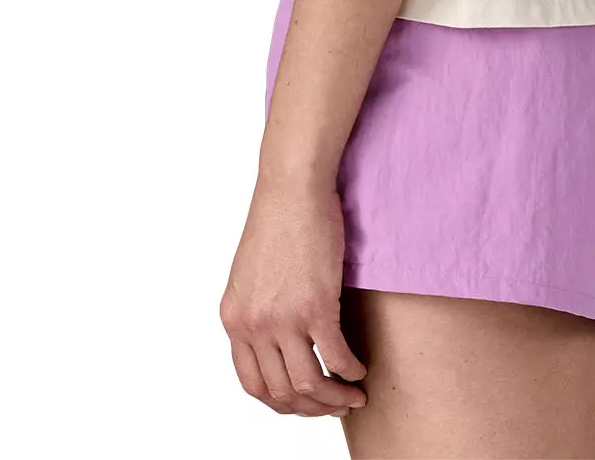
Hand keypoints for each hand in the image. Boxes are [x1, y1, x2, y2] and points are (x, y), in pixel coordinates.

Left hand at [220, 177, 367, 416]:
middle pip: (282, 392)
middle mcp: (253, 325)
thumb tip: (277, 341)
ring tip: (352, 394)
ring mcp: (284, 319)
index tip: (304, 402)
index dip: (282, 402)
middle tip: (334, 404)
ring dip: (333, 398)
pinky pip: (335, 357)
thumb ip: (257, 310)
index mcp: (234, 319)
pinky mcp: (316, 306)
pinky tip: (360, 370)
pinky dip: (351, 371)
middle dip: (311, 408)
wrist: (292, 187)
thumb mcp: (250, 275)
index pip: (253, 384)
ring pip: (308, 384)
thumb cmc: (278, 220)